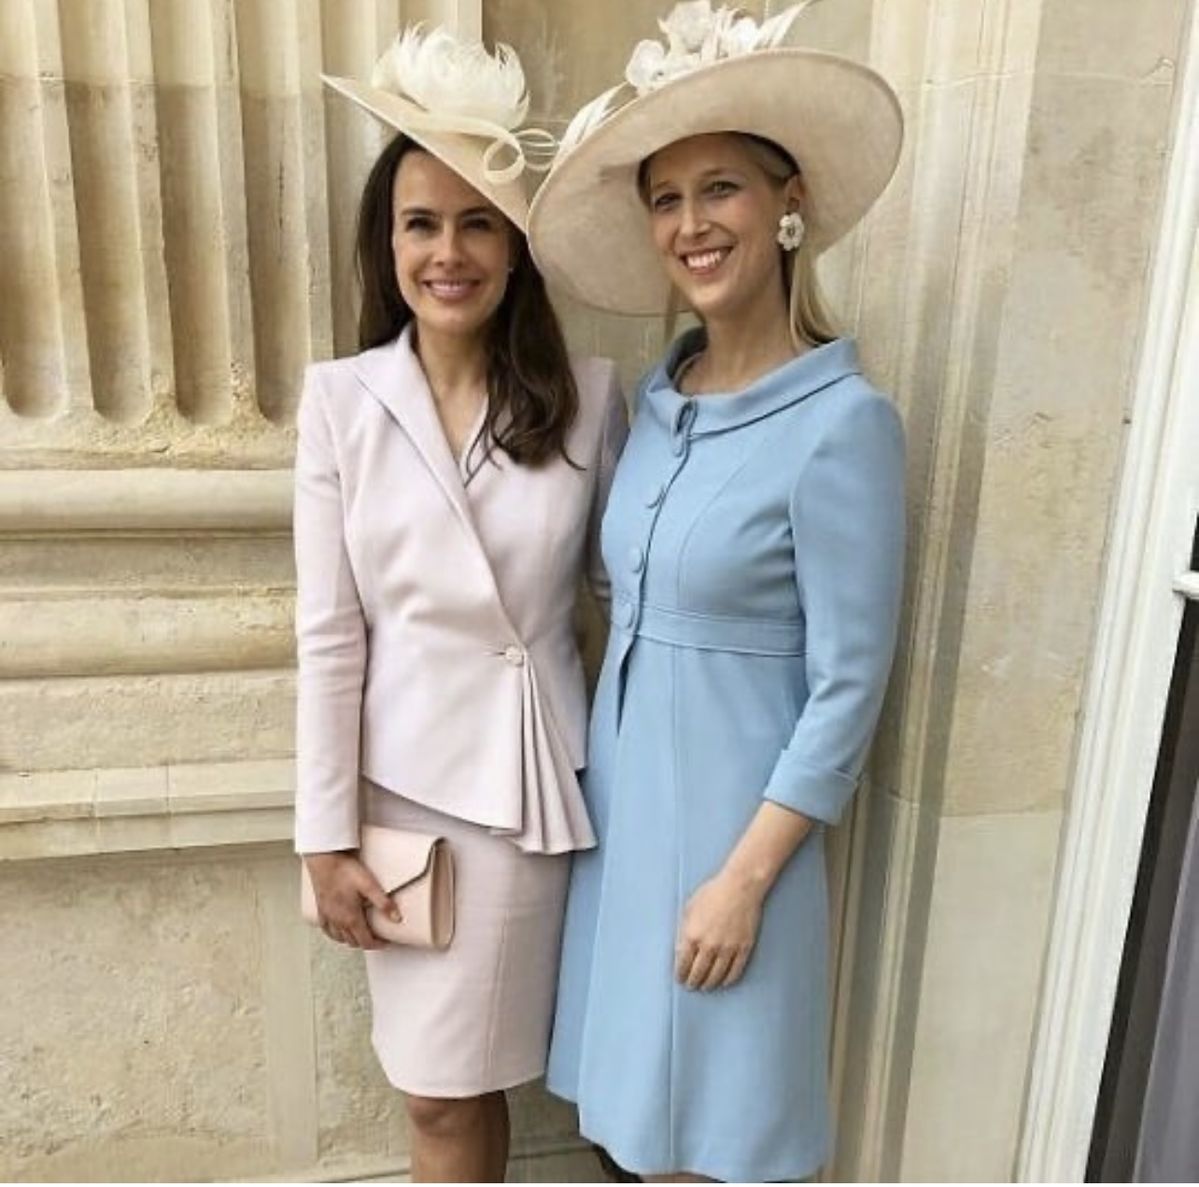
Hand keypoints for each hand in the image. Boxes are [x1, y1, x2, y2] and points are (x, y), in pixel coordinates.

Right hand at [304, 851, 398, 950]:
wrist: (324, 860)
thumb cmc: (345, 871)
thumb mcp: (369, 885)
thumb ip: (384, 903)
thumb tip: (397, 918)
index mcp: (351, 918)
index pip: (366, 941)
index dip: (378, 945)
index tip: (385, 942)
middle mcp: (338, 921)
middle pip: (353, 942)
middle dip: (366, 943)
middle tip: (377, 937)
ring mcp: (328, 917)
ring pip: (339, 938)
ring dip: (351, 940)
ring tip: (361, 935)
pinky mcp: (321, 909)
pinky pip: (326, 930)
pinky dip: (335, 935)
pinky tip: (338, 931)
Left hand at [675, 870, 764, 990]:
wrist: (740, 887)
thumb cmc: (712, 893)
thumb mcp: (689, 909)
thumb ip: (684, 931)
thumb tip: (681, 951)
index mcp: (692, 935)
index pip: (683, 964)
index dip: (680, 974)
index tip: (680, 979)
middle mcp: (709, 946)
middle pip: (699, 973)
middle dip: (693, 982)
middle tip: (691, 986)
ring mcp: (728, 949)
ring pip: (716, 976)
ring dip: (709, 984)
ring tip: (705, 986)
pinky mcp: (743, 948)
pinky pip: (735, 971)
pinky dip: (728, 980)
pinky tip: (723, 982)